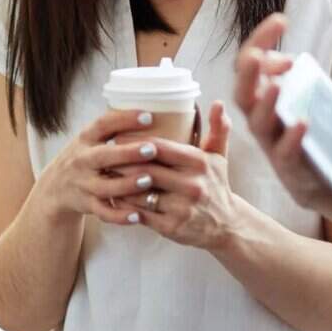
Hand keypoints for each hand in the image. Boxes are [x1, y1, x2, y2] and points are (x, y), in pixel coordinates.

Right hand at [35, 109, 167, 225]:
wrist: (54, 189)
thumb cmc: (84, 158)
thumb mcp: (91, 139)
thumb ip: (114, 128)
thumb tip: (150, 111)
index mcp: (85, 139)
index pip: (103, 124)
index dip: (125, 119)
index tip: (149, 116)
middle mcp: (82, 160)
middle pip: (103, 156)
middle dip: (128, 153)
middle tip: (152, 149)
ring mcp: (83, 184)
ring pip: (105, 187)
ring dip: (127, 184)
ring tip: (148, 180)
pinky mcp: (86, 205)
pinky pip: (104, 213)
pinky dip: (120, 216)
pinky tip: (138, 216)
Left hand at [120, 101, 244, 250]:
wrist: (226, 225)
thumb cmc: (216, 185)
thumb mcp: (219, 157)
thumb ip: (218, 129)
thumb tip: (218, 102)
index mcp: (199, 163)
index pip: (159, 147)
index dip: (135, 142)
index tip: (118, 138)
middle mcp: (192, 185)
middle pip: (145, 170)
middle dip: (122, 163)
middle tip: (105, 157)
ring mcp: (182, 208)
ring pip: (139, 193)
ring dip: (119, 184)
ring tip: (105, 175)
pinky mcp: (172, 227)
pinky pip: (140, 213)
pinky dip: (125, 206)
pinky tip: (114, 197)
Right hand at [233, 14, 331, 223]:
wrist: (326, 186)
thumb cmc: (310, 138)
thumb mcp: (299, 101)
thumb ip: (292, 80)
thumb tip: (287, 62)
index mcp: (261, 102)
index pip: (250, 65)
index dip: (260, 40)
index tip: (282, 20)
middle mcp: (261, 123)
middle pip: (243, 93)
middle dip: (249, 72)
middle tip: (260, 54)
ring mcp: (272, 146)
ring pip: (258, 123)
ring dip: (266, 102)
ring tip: (277, 85)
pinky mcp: (290, 169)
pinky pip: (286, 153)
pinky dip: (292, 136)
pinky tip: (303, 121)